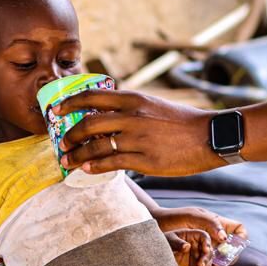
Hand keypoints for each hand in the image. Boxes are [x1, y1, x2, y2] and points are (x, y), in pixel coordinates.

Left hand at [57, 89, 221, 176]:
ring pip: (95, 147)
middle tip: (62, 143)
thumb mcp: (153, 104)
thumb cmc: (182, 121)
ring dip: (76, 155)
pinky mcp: (145, 161)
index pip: (92, 96)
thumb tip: (103, 115)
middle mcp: (132, 116)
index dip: (69, 104)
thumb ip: (129, 108)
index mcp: (134, 98)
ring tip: (68, 161)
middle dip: (69, 135)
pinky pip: (111, 164)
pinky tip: (87, 169)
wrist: (210, 136)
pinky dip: (94, 167)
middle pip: (88, 124)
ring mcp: (138, 139)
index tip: (56, 111)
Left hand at [157, 207, 247, 265]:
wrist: (156, 228)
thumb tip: (224, 238)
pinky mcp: (197, 258)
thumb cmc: (174, 218)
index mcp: (216, 224)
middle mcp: (214, 236)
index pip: (238, 229)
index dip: (241, 238)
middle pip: (232, 249)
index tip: (234, 246)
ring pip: (220, 260)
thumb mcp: (192, 216)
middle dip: (227, 258)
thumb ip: (210, 223)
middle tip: (217, 261)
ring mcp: (206, 248)